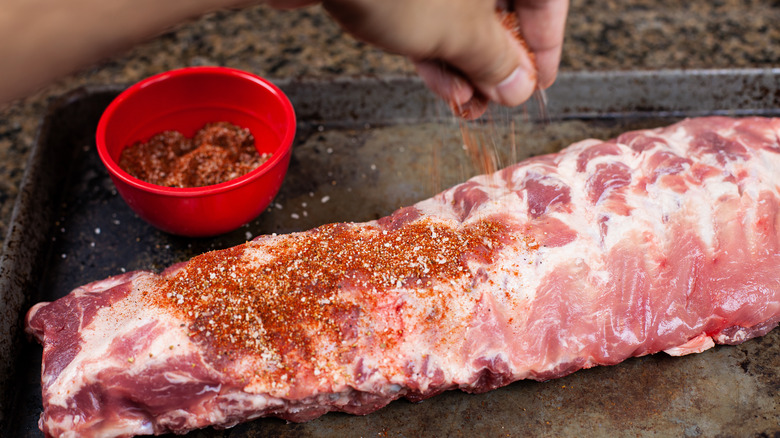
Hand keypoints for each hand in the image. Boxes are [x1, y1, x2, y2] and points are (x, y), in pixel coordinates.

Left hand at [277, 0, 567, 117]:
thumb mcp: (459, 30)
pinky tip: (445, 88)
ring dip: (468, 64)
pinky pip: (428, 16)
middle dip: (500, 60)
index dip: (547, 41)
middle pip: (501, 6)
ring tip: (470, 105)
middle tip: (499, 99)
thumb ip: (495, 59)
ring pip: (463, 15)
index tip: (540, 80)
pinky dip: (438, 51)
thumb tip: (519, 84)